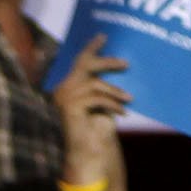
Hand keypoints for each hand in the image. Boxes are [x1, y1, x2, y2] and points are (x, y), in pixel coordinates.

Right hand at [53, 49, 129, 185]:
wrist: (87, 154)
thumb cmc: (96, 129)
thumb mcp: (102, 103)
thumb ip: (103, 86)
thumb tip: (120, 65)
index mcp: (68, 86)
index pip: (79, 61)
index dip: (91, 48)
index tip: (104, 35)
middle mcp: (62, 90)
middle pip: (84, 65)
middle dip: (106, 61)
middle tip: (126, 64)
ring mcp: (64, 99)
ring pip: (94, 84)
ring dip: (114, 92)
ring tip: (128, 100)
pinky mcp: (70, 109)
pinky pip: (96, 99)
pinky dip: (112, 104)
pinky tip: (122, 113)